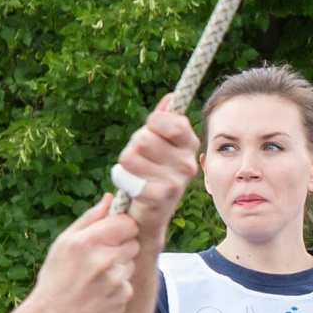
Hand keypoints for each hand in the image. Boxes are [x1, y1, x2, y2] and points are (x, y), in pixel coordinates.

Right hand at [21, 197, 141, 312]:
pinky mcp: (123, 297)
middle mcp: (105, 259)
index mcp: (89, 241)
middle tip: (99, 260)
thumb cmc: (56, 278)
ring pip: (132, 264)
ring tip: (96, 279)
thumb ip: (89, 219)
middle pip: (134, 243)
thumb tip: (110, 198)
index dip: (123, 227)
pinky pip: (129, 284)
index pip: (128, 223)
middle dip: (121, 248)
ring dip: (119, 269)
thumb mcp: (64, 244)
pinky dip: (118, 288)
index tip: (114, 234)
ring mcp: (116, 280)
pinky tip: (99, 294)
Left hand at [117, 99, 198, 244]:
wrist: (151, 214)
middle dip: (133, 146)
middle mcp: (188, 162)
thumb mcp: (160, 143)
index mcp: (190, 144)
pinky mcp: (161, 198)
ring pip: (131, 156)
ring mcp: (177, 181)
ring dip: (125, 164)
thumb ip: (164, 120)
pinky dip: (122, 180)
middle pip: (144, 138)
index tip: (151, 132)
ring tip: (136, 174)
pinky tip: (130, 187)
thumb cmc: (153, 171)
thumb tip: (170, 98)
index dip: (153, 123)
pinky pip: (128, 178)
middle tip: (140, 160)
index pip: (171, 120)